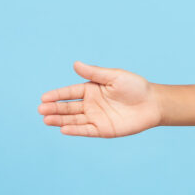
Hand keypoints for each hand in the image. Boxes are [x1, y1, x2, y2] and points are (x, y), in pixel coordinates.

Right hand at [39, 61, 162, 137]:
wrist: (153, 104)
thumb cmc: (135, 87)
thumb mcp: (114, 76)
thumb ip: (95, 73)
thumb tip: (75, 64)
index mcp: (91, 90)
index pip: (69, 93)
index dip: (57, 95)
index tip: (44, 98)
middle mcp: (91, 104)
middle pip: (68, 107)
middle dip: (54, 109)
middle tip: (41, 110)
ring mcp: (96, 117)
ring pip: (73, 119)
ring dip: (59, 120)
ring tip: (46, 119)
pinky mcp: (103, 129)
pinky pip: (86, 130)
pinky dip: (75, 130)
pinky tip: (63, 129)